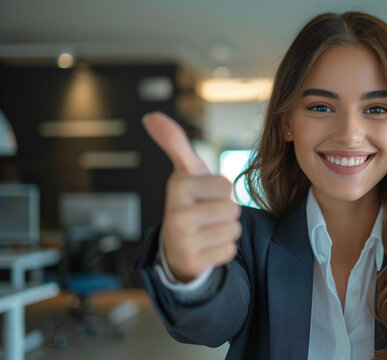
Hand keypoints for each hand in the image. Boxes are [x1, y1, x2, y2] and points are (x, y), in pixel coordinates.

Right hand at [143, 112, 241, 282]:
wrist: (177, 246)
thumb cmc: (190, 202)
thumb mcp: (185, 171)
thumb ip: (175, 142)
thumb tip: (151, 116)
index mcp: (177, 187)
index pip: (226, 185)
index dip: (220, 191)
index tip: (202, 196)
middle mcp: (175, 214)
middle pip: (232, 209)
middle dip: (225, 212)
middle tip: (206, 215)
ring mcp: (183, 241)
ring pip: (233, 230)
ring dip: (225, 231)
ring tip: (206, 230)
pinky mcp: (193, 262)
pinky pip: (229, 251)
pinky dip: (222, 250)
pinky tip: (205, 247)